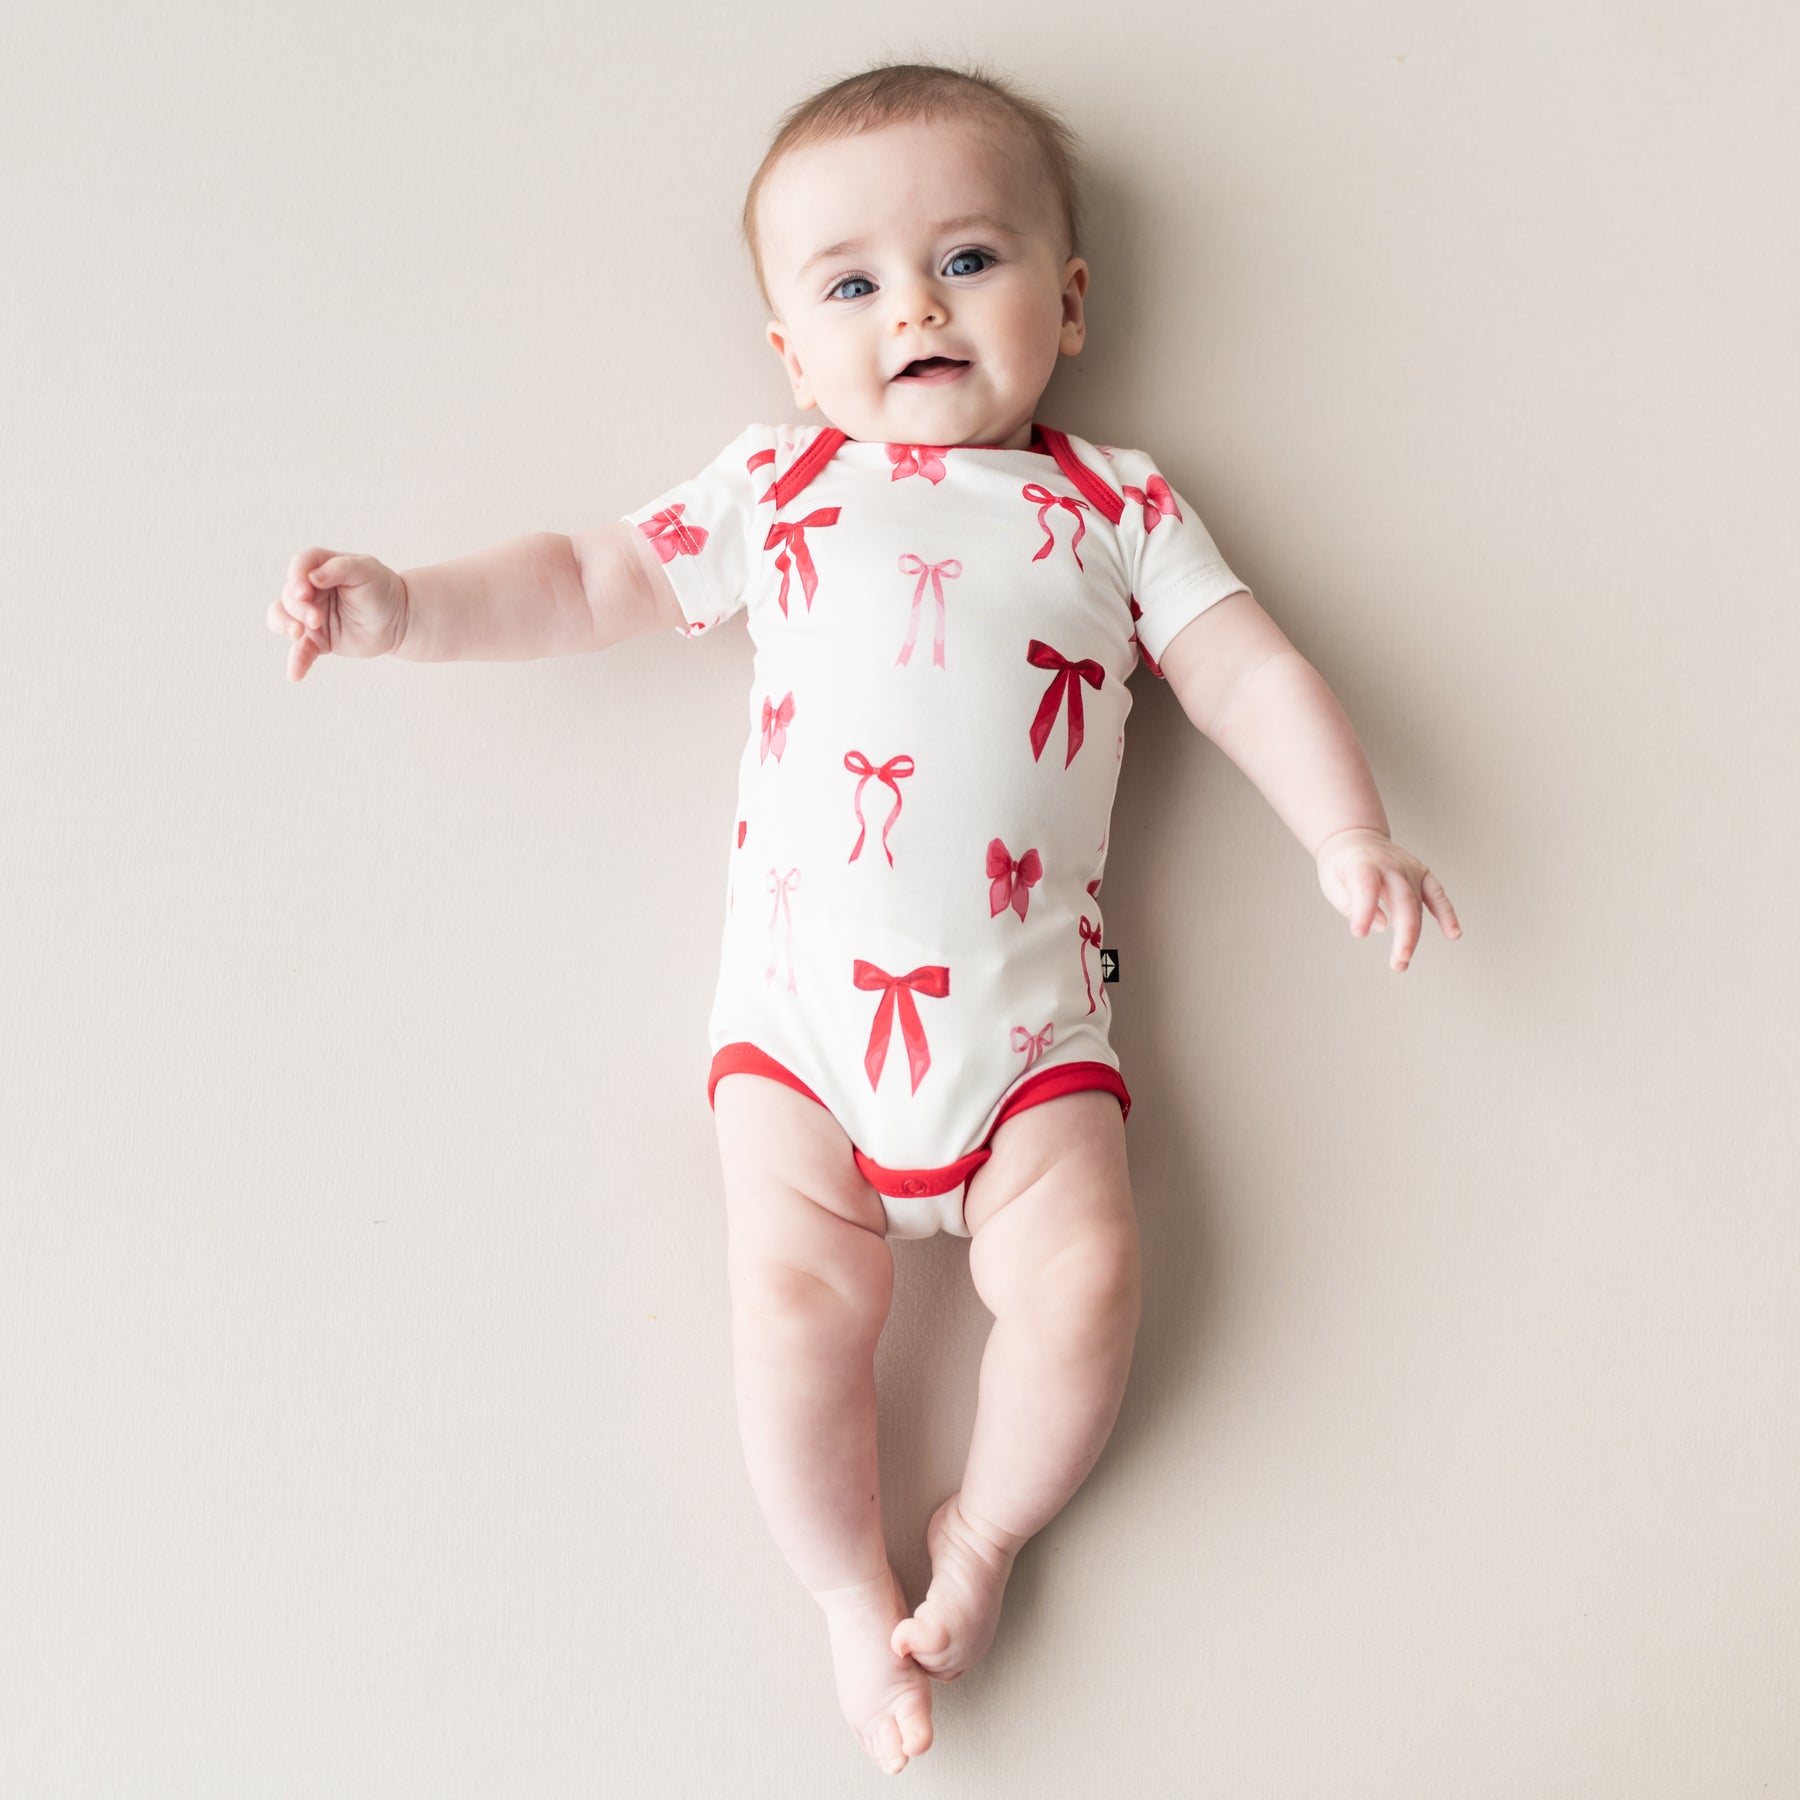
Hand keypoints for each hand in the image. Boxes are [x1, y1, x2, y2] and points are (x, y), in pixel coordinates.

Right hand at [267, 548, 407, 681]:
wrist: (398, 620)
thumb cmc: (382, 589)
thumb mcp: (367, 570)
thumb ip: (341, 568)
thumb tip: (313, 577)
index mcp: (321, 566)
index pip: (300, 564)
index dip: (296, 576)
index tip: (304, 591)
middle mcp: (310, 589)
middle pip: (289, 594)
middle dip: (298, 608)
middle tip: (316, 619)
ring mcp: (309, 614)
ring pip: (281, 618)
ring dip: (285, 626)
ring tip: (298, 634)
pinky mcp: (316, 639)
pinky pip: (300, 650)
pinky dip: (296, 661)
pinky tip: (295, 674)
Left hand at [1314, 827, 1460, 971]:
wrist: (1355, 836)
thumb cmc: (1341, 863)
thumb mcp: (1330, 881)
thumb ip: (1349, 904)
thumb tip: (1379, 926)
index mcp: (1362, 865)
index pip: (1367, 887)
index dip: (1364, 912)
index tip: (1359, 933)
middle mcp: (1390, 866)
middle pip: (1403, 901)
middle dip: (1404, 935)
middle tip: (1398, 962)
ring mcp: (1409, 869)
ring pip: (1417, 906)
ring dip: (1413, 936)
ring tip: (1402, 961)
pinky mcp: (1422, 874)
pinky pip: (1438, 895)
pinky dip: (1447, 914)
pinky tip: (1454, 934)